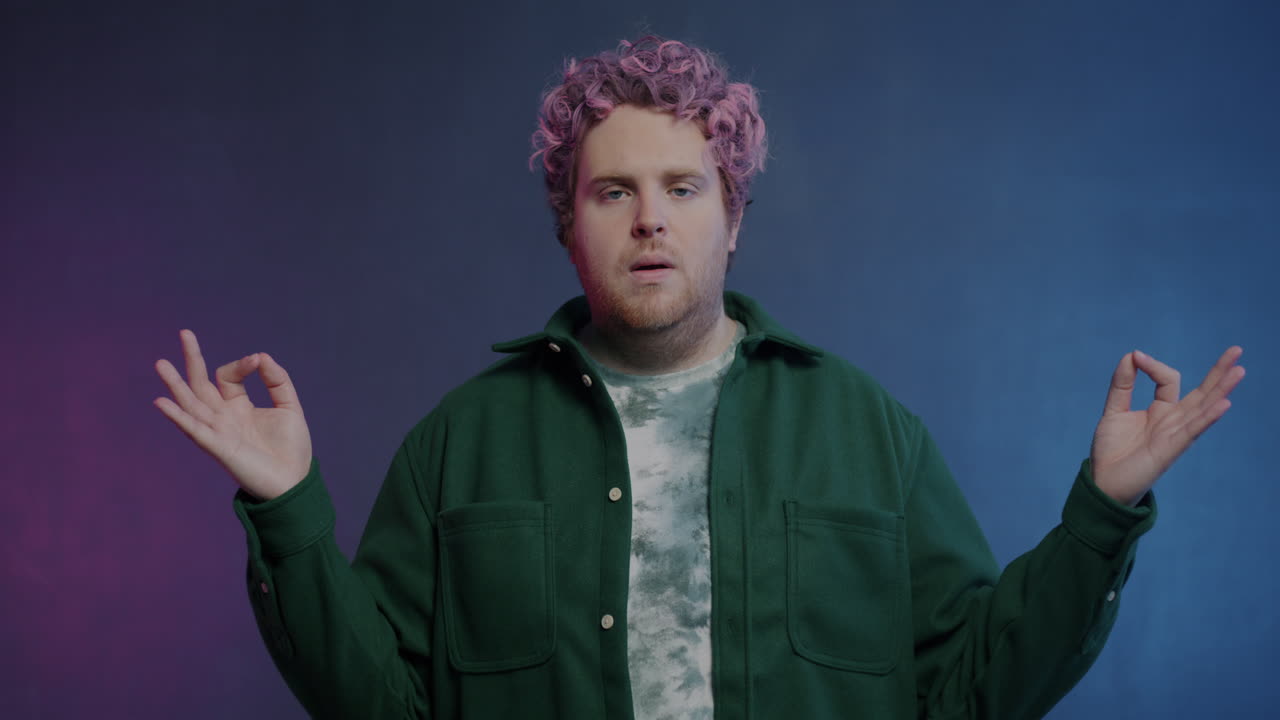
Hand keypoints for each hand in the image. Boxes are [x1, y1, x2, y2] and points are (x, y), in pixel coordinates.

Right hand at [153, 329, 313, 500]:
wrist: (294, 482)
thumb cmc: (291, 449)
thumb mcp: (289, 407)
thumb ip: (278, 381)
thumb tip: (261, 356)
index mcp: (238, 407)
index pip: (227, 376)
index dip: (241, 364)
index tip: (257, 362)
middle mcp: (223, 417)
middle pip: (200, 384)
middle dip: (193, 359)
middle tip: (185, 333)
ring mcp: (218, 432)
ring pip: (191, 404)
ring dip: (175, 385)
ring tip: (160, 363)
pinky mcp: (219, 448)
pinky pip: (194, 430)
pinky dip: (178, 417)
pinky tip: (162, 402)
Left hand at [1091, 346, 1244, 505]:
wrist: (1103, 482)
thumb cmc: (1111, 451)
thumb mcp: (1114, 410)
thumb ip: (1122, 384)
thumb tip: (1132, 355)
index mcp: (1160, 410)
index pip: (1168, 380)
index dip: (1153, 365)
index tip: (1136, 357)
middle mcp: (1173, 421)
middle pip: (1202, 392)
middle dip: (1218, 372)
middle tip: (1236, 350)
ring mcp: (1175, 434)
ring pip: (1203, 408)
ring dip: (1221, 390)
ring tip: (1239, 371)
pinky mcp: (1172, 449)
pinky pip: (1193, 430)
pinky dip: (1208, 417)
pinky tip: (1224, 403)